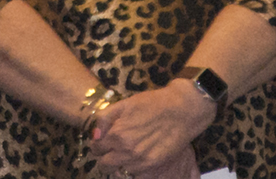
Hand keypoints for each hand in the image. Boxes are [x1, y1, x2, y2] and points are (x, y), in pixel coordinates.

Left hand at [89, 81, 214, 175]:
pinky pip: (134, 174)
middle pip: (105, 165)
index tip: (103, 142)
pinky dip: (133, 169)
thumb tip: (95, 135)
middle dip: (106, 158)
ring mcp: (140, 160)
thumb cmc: (153, 103)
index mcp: (116, 134)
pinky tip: (138, 158)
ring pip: (119, 172)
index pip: (96, 149)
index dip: (98, 145)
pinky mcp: (153, 165)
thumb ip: (105, 118)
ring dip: (120, 164)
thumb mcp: (125, 104)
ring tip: (128, 153)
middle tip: (113, 150)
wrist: (181, 110)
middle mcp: (126, 150)